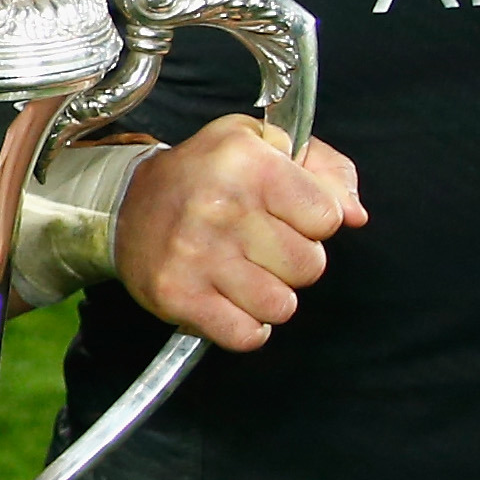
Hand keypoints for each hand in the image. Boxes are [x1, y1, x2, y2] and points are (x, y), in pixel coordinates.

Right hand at [112, 114, 368, 351]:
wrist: (123, 205)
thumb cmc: (207, 175)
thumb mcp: (264, 144)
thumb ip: (325, 170)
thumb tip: (356, 216)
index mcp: (248, 161)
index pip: (328, 218)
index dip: (313, 220)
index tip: (284, 214)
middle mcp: (221, 206)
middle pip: (309, 266)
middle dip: (293, 261)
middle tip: (260, 245)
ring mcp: (197, 255)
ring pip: (282, 306)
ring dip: (269, 296)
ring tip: (243, 273)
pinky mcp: (178, 296)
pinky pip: (246, 335)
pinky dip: (244, 326)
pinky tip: (228, 300)